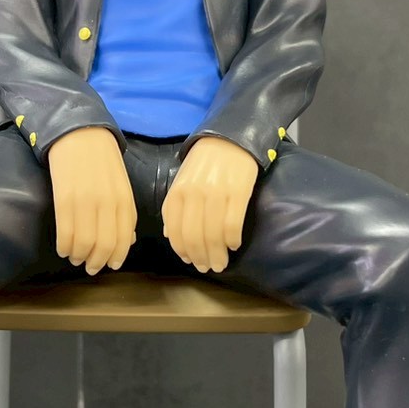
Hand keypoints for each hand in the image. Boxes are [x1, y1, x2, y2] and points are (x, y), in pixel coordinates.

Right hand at [47, 126, 137, 274]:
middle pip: (104, 245)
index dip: (116, 257)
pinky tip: (63, 249)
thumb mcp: (122, 185)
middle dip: (97, 262)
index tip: (109, 265)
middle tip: (90, 267)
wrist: (80, 134)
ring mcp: (85, 202)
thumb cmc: (102, 160)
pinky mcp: (64, 199)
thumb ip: (125, 213)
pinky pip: (65, 233)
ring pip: (84, 243)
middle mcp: (107, 204)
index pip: (124, 239)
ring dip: (79, 256)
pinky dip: (64, 246)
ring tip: (75, 257)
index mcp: (125, 200)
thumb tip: (127, 242)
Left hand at [162, 136, 258, 272]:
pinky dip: (232, 240)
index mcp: (177, 193)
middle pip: (194, 237)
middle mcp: (194, 195)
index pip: (175, 230)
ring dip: (217, 254)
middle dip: (200, 258)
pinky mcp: (238, 193)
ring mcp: (216, 194)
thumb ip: (175, 208)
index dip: (182, 250)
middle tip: (207, 267)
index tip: (189, 260)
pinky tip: (234, 245)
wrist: (230, 139)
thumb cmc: (204, 163)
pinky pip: (233, 225)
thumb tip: (170, 236)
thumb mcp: (182, 181)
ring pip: (213, 235)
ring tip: (221, 263)